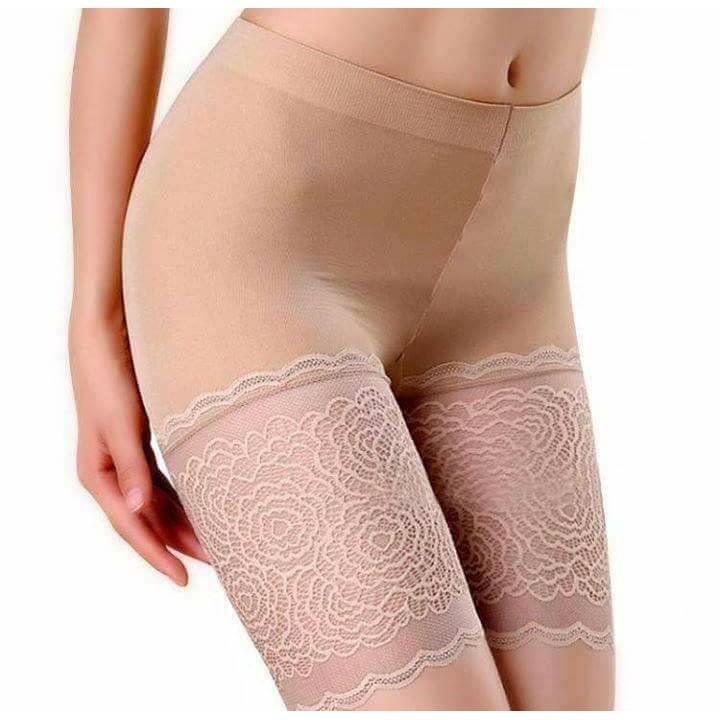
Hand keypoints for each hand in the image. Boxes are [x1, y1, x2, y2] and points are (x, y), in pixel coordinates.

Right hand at [69, 312, 208, 585]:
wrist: (108, 340)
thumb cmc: (110, 380)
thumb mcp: (120, 425)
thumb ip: (131, 468)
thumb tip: (136, 510)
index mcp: (99, 476)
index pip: (132, 526)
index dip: (157, 555)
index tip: (184, 579)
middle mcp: (112, 474)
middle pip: (149, 520)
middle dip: (181, 543)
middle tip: (220, 561)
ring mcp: (126, 461)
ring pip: (159, 504)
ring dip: (185, 523)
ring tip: (220, 540)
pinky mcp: (141, 445)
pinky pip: (163, 483)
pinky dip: (183, 498)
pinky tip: (204, 505)